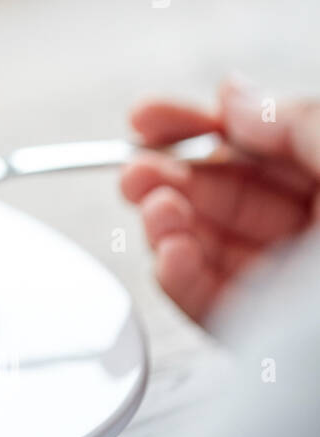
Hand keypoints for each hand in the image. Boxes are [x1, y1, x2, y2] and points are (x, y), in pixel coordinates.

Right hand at [121, 77, 318, 319]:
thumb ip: (298, 122)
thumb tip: (236, 99)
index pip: (260, 142)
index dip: (199, 125)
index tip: (149, 118)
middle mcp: (319, 233)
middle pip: (223, 193)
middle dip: (170, 176)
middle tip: (136, 170)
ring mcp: (292, 288)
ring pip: (208, 247)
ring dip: (168, 225)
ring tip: (156, 210)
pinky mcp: (267, 337)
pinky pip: (209, 304)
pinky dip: (179, 277)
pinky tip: (173, 253)